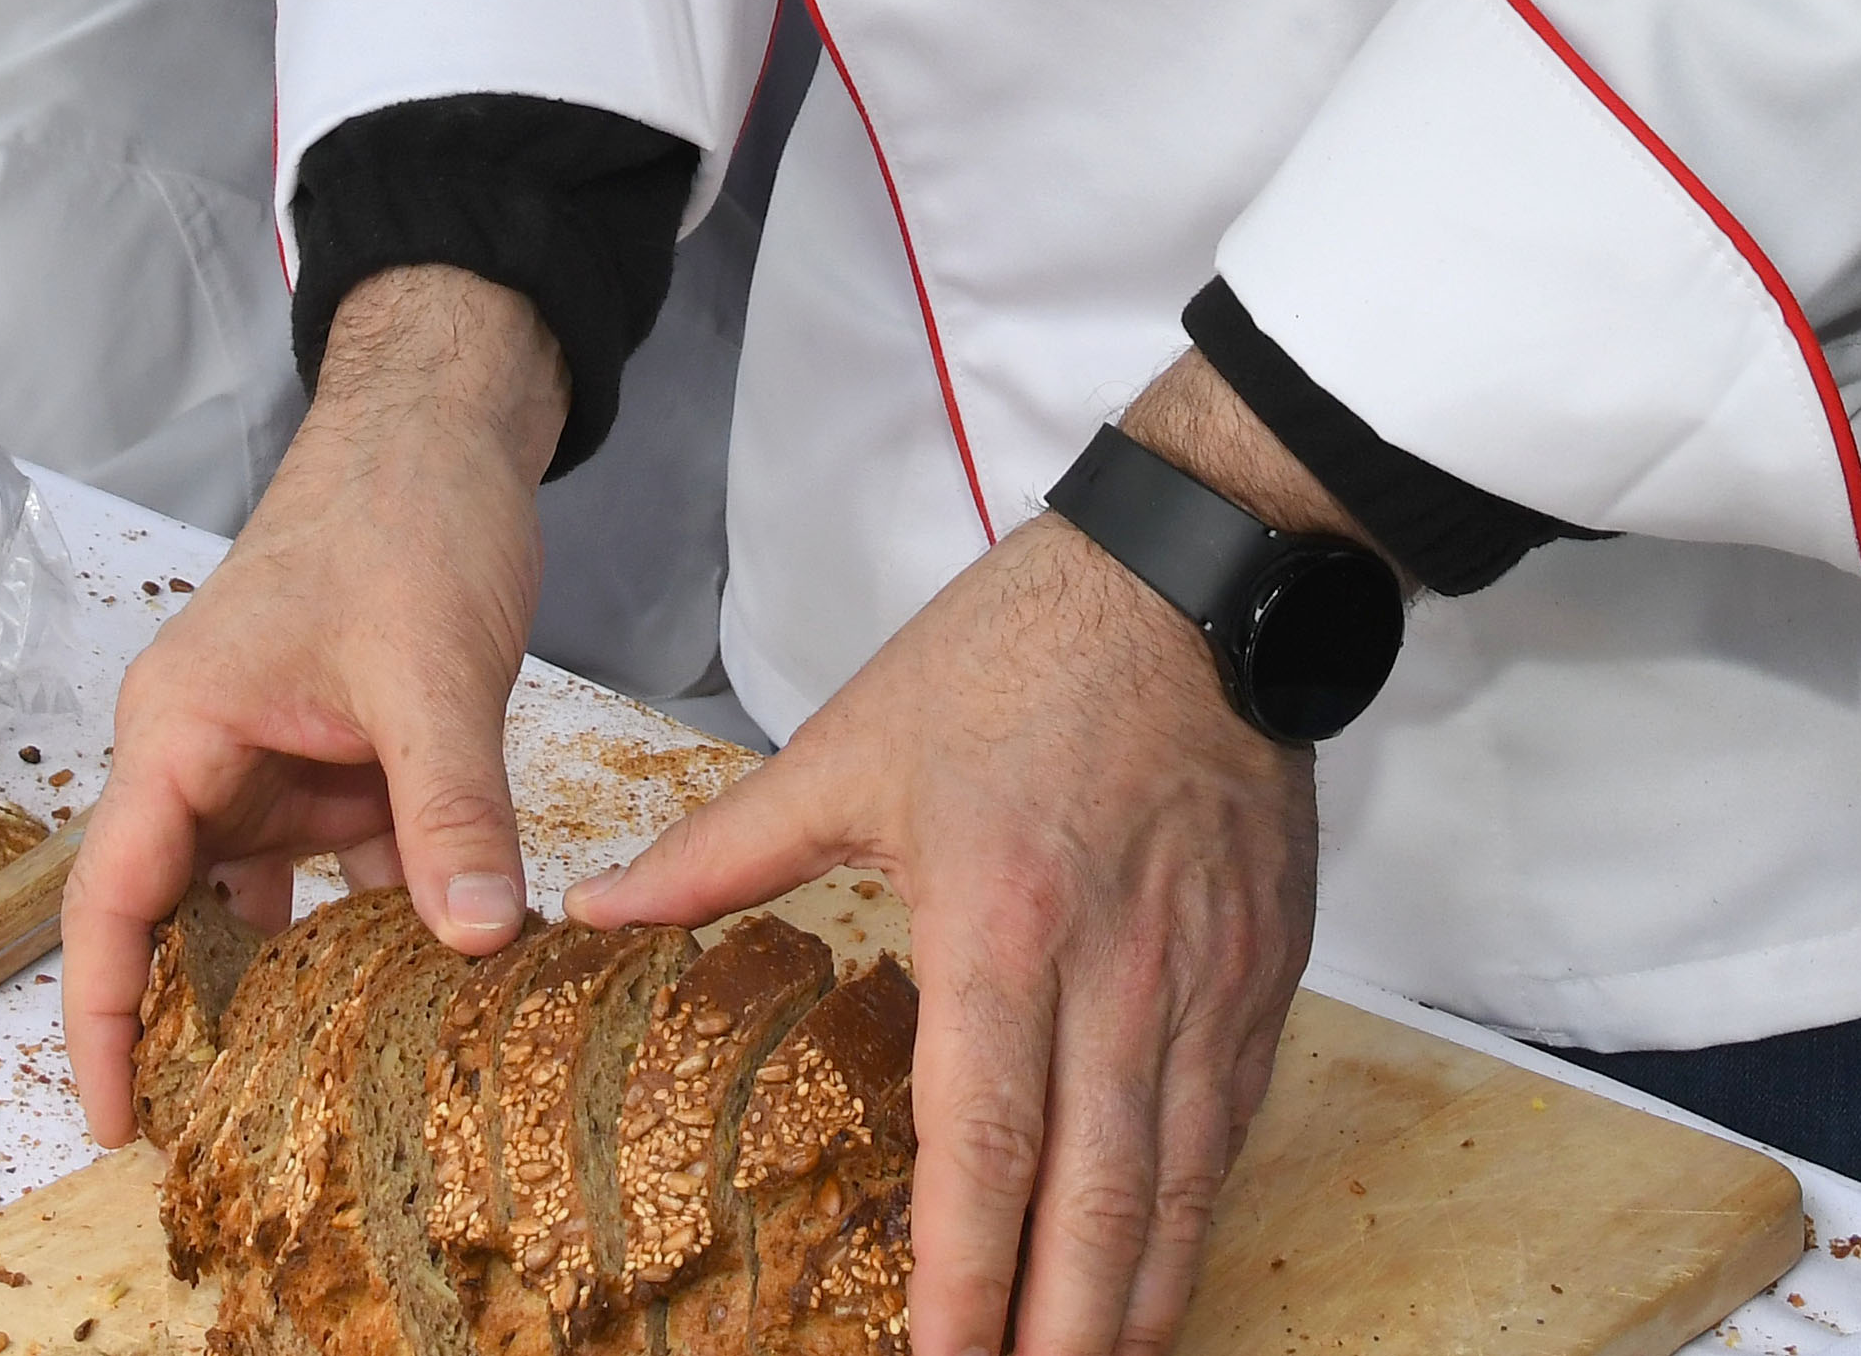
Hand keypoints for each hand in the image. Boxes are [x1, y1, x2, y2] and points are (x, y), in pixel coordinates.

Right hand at [66, 266, 561, 1144]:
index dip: (101, 1016)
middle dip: (188, 1024)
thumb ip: (451, 810)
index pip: (111, 899)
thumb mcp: (432, 673)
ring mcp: (268, 759)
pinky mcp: (330, 758)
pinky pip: (331, 869)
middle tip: (224, 1144)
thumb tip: (478, 940)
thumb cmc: (403, 518)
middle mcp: (203, 754)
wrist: (446, 428)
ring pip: (256, 901)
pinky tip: (415, 1000)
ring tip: (320, 1101)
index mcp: (181, 731)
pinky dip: (367, 930)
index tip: (114, 1119)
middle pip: (169, 915)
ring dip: (289, 986)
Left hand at [579, 355, 1323, 1355]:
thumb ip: (721, 851)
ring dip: (1138, 1297)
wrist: (1201, 580)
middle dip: (1061, 1331)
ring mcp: (1203, 980)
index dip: (967, 1273)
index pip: (983, 1139)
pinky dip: (1197, 1210)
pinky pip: (1231, 1122)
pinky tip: (1163, 1264)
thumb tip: (595, 912)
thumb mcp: (851, 745)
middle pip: (1095, 1198)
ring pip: (1177, 1181)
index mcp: (999, 920)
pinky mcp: (1265, 970)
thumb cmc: (1019, 655)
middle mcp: (1113, 972)